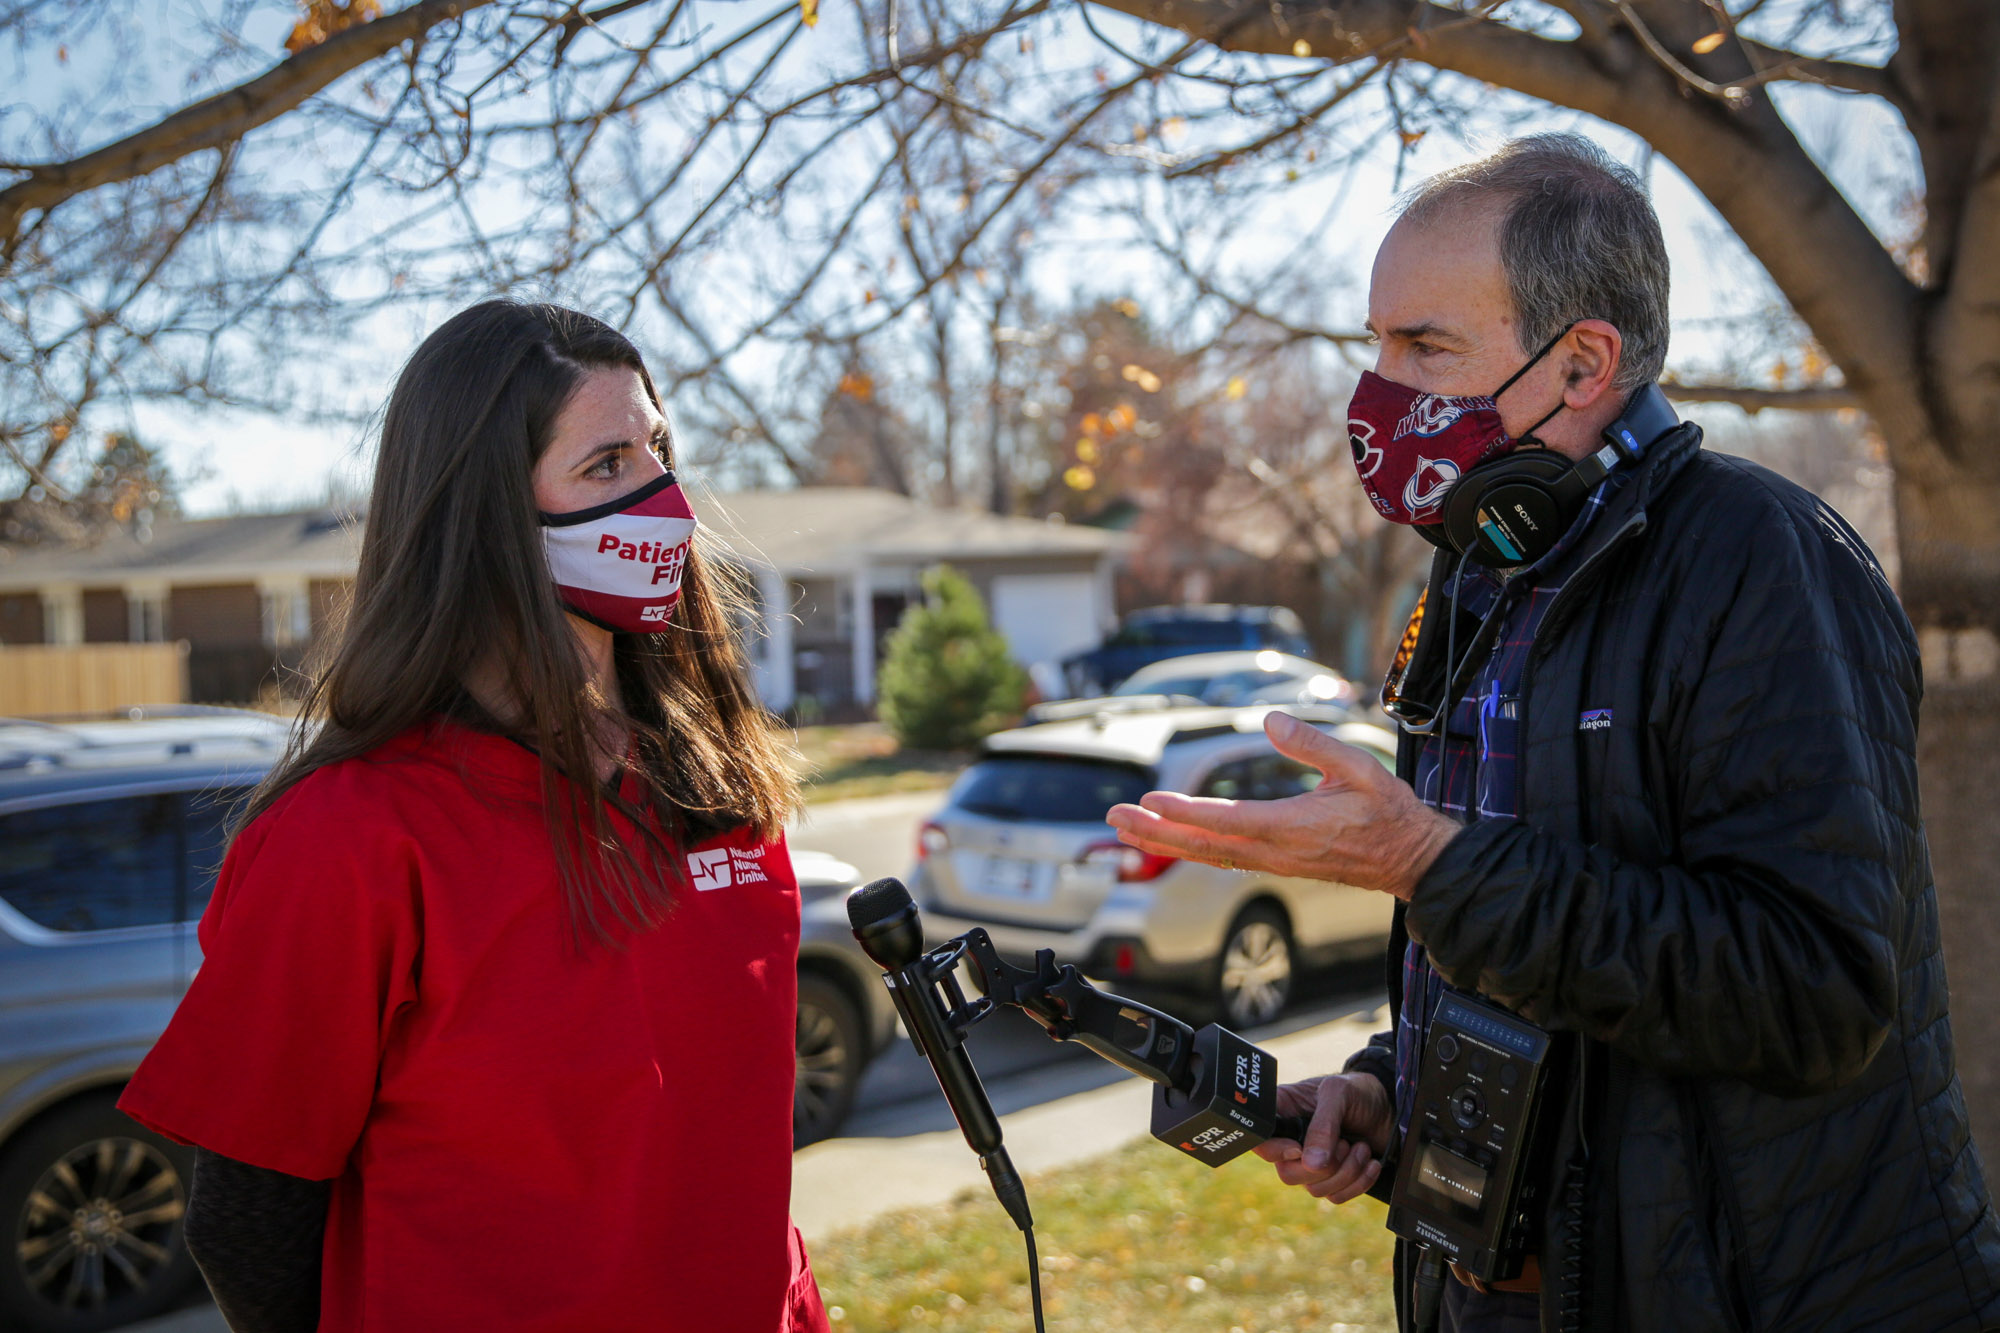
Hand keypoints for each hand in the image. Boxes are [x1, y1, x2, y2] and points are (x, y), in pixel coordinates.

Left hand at [1104, 711, 1457, 900]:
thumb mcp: (1359, 767)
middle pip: (1204, 844)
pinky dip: (1191, 848)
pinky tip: (1171, 841)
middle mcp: (1276, 851)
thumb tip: (1271, 719)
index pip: (1226, 820)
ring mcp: (1274, 862)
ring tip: (1127, 829)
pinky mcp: (1276, 863)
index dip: (1185, 813)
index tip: (1149, 802)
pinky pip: (1224, 858)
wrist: (1410, 858)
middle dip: (1156, 832)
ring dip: (1166, 842)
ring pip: (1208, 854)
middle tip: (1115, 819)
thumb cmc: (1388, 812)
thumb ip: (1312, 743)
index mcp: (1293, 827)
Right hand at [1252, 1072, 1394, 1203]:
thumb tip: (1311, 1165)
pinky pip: (1335, 1197)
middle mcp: (1291, 1140)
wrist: (1389, 1107)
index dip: (1276, 1151)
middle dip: (1324, 1165)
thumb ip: (1323, 1126)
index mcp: (1282, 1113)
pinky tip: (1370, 1162)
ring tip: (1361, 1147)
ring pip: (1315, 1189)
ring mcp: (1310, 1163)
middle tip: (1345, 1143)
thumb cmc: (1358, 1091)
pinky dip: (1358, 1183)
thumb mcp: (1338, 1095)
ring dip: (1346, 1172)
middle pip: (1288, 1174)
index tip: (1300, 1149)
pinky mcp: (1332, 1179)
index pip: (1260, 1142)